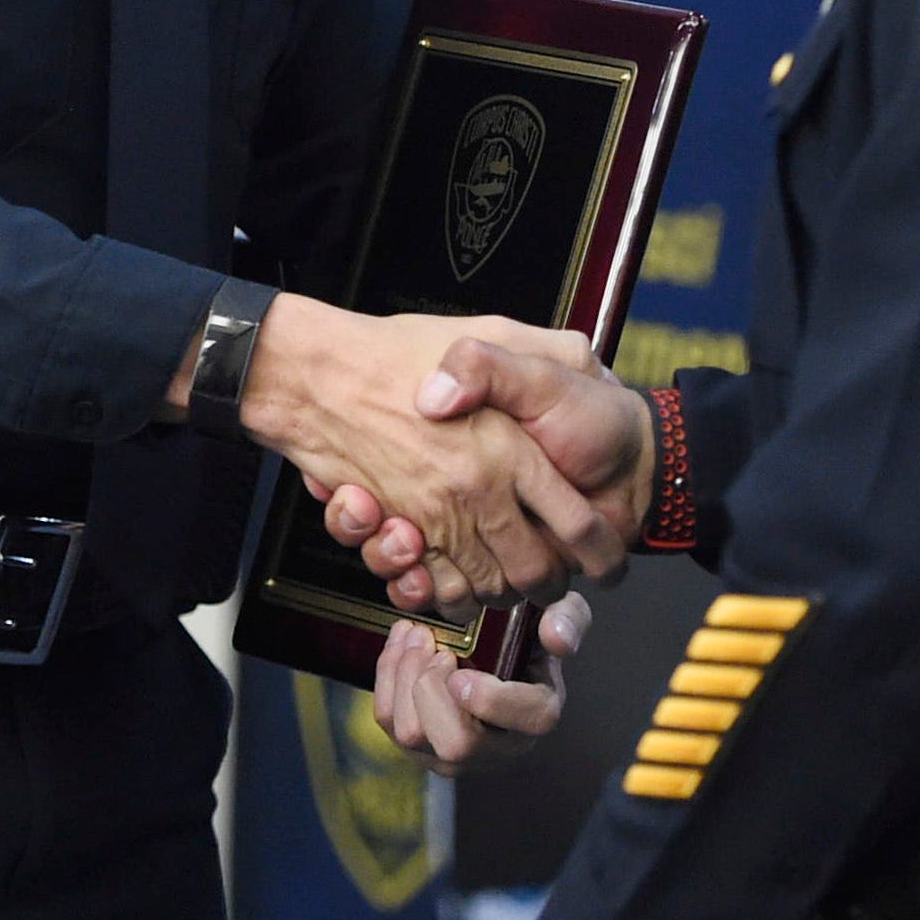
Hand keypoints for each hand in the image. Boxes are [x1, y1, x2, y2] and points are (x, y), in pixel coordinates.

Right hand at [235, 297, 622, 609]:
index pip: (575, 522)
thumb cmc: (400, 350)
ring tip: (510, 576)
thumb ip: (545, 354)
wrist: (311, 374)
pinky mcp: (398, 532)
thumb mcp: (494, 329)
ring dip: (501, 590)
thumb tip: (586, 370)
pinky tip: (451, 570)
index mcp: (511, 449)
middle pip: (534, 570)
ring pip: (486, 587)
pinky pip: (433, 587)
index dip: (598, 549)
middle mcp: (477, 491)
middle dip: (551, 581)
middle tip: (557, 575)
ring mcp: (435, 517)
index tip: (608, 559)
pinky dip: (446, 591)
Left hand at [373, 592, 591, 775]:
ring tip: (417, 636)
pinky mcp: (418, 743)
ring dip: (404, 677)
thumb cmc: (527, 634)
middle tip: (437, 646)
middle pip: (456, 744)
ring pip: (412, 735)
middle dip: (434, 689)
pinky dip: (387, 675)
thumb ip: (567, 619)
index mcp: (536, 715)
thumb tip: (557, 637)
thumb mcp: (560, 614)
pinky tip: (403, 644)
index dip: (489, 699)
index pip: (522, 725)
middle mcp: (496, 747)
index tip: (463, 665)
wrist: (493, 647)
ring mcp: (452, 753)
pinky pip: (388, 719)